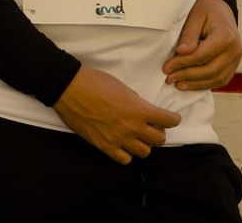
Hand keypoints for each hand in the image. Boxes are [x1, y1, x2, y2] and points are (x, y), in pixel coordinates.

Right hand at [52, 65, 180, 164]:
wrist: (68, 87)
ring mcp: (118, 138)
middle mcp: (132, 127)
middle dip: (158, 132)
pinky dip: (126, 153)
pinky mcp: (104, 146)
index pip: (169, 121)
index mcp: (139, 109)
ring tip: (135, 137)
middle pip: (160, 140)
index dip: (173, 119)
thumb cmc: (94, 82)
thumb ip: (136, 102)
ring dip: (143, 144)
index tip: (171, 118)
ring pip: (145, 152)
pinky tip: (122, 145)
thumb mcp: (122, 87)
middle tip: (150, 126)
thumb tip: (142, 110)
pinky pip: (125, 160)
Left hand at [163, 0, 241, 90]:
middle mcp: (234, 50)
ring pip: (217, 79)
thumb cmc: (206, 10)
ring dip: (196, 84)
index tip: (166, 67)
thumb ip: (189, 35)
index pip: (201, 56)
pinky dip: (205, 84)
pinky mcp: (233, 65)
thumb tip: (182, 52)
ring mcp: (236, 59)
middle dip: (187, 76)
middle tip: (169, 78)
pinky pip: (221, 79)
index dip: (182, 63)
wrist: (221, 9)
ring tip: (178, 84)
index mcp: (226, 37)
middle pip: (210, 70)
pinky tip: (191, 84)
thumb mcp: (195, 16)